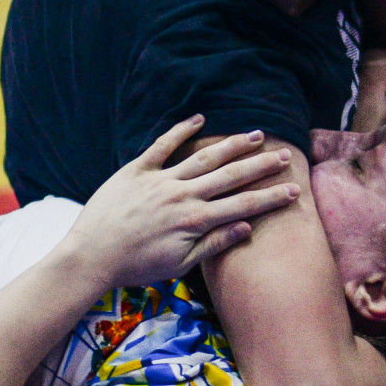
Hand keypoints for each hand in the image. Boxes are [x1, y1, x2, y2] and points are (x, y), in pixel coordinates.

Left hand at [65, 119, 299, 288]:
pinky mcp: (136, 170)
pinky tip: (200, 118)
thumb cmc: (136, 266)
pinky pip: (162, 146)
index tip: (294, 189)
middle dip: (260, 165)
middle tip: (284, 155)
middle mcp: (182, 195)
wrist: (91, 256)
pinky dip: (180, 130)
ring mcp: (160, 180)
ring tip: (255, 135)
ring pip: (203, 157)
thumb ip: (214, 244)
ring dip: (231, 145)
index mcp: (195, 220)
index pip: (242, 205)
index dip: (270, 197)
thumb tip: (247, 228)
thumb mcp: (179, 264)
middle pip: (229, 176)